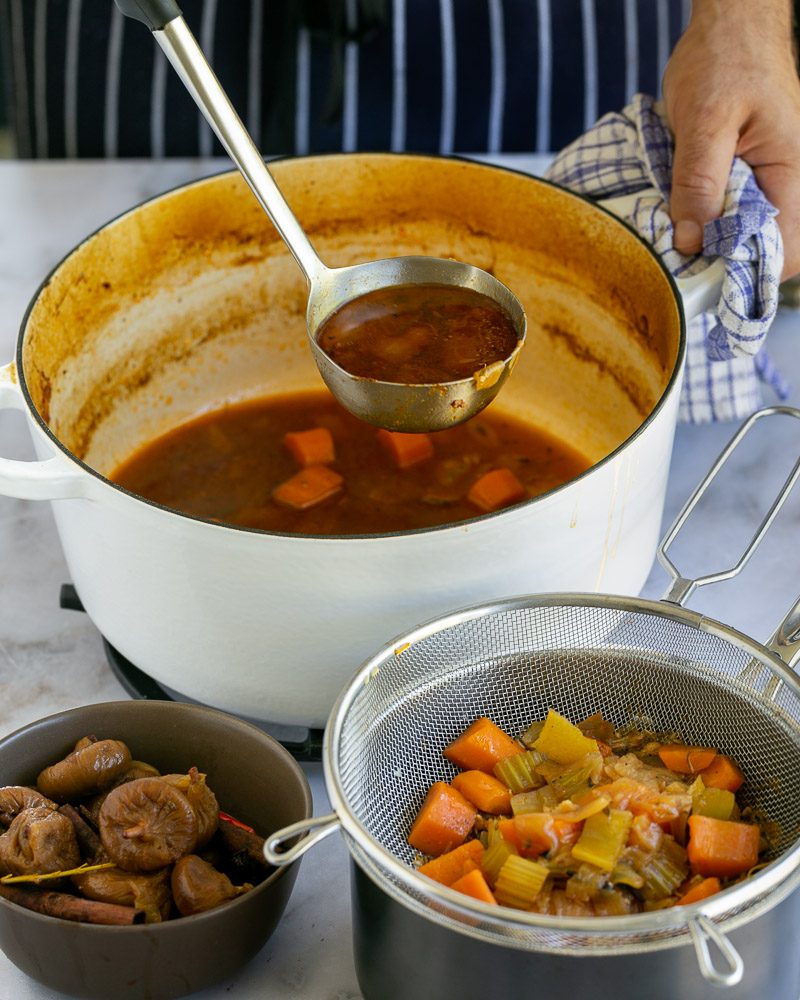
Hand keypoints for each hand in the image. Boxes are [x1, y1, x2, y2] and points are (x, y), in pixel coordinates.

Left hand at [663, 0, 799, 277]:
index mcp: (791, 174)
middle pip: (760, 248)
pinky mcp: (744, 176)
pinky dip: (700, 218)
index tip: (703, 277)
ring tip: (672, 236)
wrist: (728, 26)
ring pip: (739, 234)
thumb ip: (699, 183)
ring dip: (706, 241)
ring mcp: (764, 181)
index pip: (785, 251)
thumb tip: (692, 241)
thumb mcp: (704, 122)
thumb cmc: (724, 61)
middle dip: (720, 261)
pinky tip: (676, 214)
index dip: (747, 273)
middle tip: (676, 260)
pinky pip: (725, 211)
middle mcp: (785, 183)